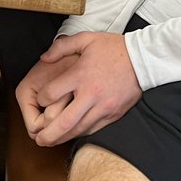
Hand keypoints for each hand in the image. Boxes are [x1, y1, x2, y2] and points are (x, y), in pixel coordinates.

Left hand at [16, 33, 141, 145]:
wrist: (143, 59)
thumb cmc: (113, 48)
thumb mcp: (85, 39)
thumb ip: (61, 47)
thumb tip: (43, 58)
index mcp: (80, 75)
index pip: (52, 93)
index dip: (41, 99)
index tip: (40, 100)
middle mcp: (90, 94)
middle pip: (64, 121)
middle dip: (48, 134)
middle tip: (37, 139)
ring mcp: (103, 107)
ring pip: (78, 129)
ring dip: (62, 138)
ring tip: (50, 142)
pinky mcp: (113, 114)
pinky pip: (93, 129)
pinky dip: (80, 134)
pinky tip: (72, 135)